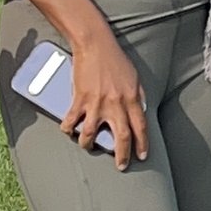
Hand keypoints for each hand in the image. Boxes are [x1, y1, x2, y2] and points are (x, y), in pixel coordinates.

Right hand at [66, 22, 148, 163]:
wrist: (95, 44)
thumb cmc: (115, 59)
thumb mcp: (134, 77)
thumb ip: (138, 96)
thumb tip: (141, 111)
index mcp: (132, 98)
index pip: (140, 127)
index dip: (142, 144)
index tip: (141, 156)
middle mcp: (116, 104)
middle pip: (122, 136)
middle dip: (122, 155)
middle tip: (121, 166)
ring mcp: (96, 103)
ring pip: (91, 134)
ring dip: (89, 145)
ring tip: (89, 147)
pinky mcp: (79, 99)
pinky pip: (71, 120)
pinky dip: (68, 128)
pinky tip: (68, 131)